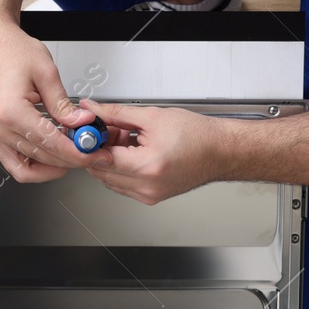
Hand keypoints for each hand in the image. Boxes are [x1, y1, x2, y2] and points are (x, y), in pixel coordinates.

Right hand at [0, 16, 102, 181]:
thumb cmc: (8, 48)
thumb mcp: (45, 72)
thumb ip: (64, 104)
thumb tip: (82, 123)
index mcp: (10, 111)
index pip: (51, 144)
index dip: (78, 153)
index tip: (94, 152)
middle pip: (41, 158)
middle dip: (71, 159)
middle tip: (91, 151)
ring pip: (26, 168)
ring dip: (53, 166)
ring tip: (73, 154)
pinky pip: (12, 162)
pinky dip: (34, 165)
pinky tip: (52, 155)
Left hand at [81, 99, 230, 203]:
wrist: (221, 151)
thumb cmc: (197, 136)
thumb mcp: (152, 117)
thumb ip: (116, 113)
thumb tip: (93, 111)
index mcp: (148, 167)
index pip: (100, 159)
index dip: (89, 143)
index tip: (87, 131)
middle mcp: (147, 187)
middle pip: (101, 172)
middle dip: (100, 149)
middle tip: (111, 130)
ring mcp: (148, 196)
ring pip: (110, 179)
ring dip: (111, 159)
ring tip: (128, 139)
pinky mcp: (150, 197)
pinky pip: (123, 185)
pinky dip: (122, 168)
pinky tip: (134, 152)